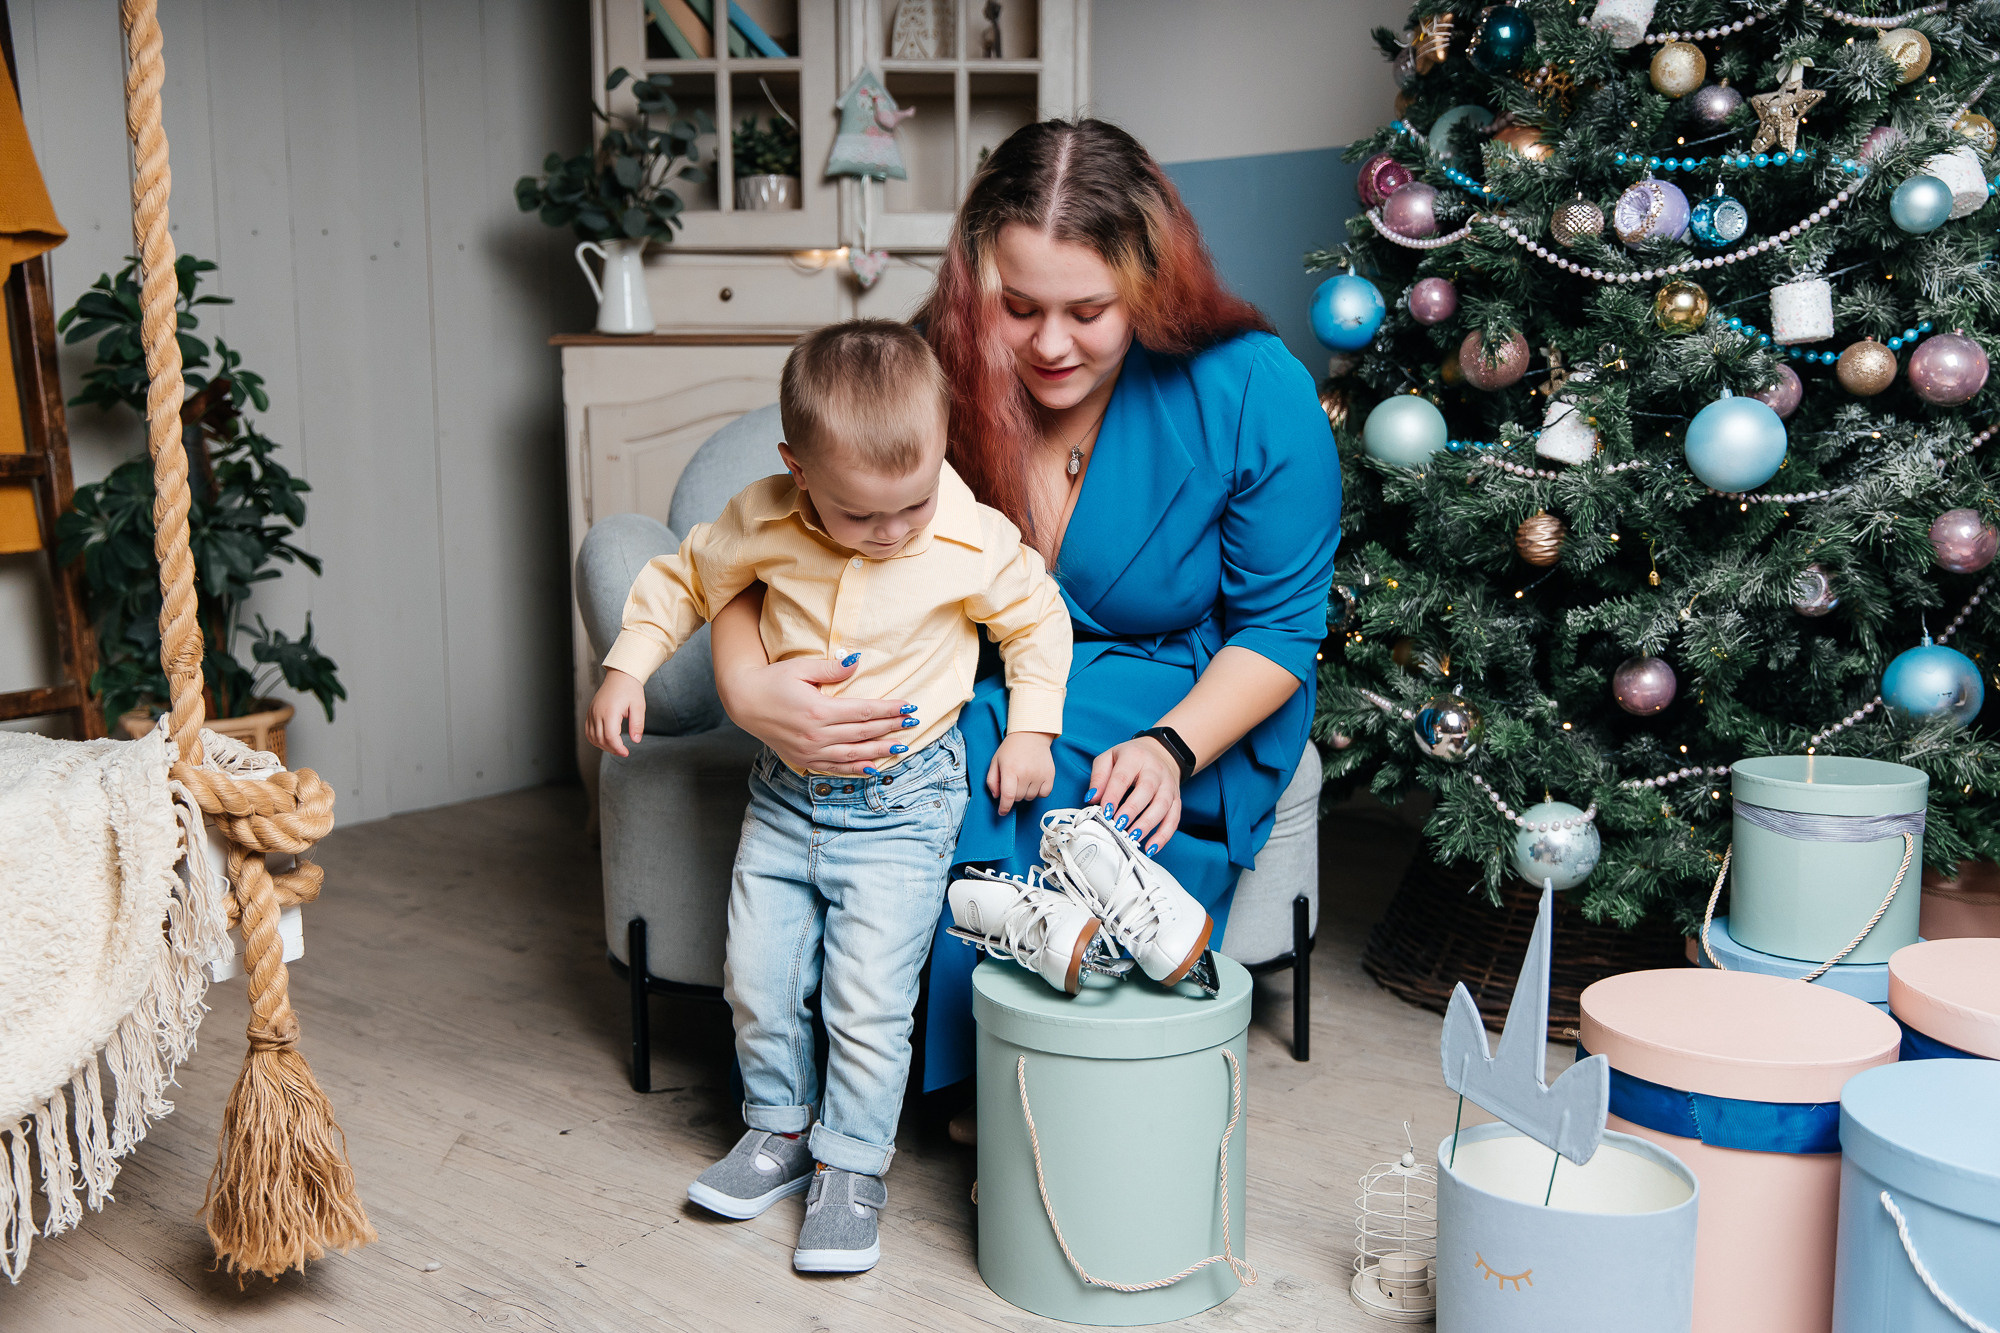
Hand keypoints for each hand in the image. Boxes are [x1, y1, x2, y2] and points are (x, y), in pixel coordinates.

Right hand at [586, 668, 646, 757]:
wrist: (620, 676)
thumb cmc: (630, 689)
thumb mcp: (639, 706)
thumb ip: (637, 724)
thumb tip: (636, 740)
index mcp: (610, 711)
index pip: (610, 737)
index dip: (618, 748)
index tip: (626, 753)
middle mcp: (597, 712)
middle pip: (600, 739)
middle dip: (612, 749)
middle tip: (623, 752)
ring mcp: (592, 712)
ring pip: (592, 737)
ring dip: (603, 746)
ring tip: (615, 747)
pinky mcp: (590, 712)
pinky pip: (588, 731)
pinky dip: (595, 739)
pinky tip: (605, 741)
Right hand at [715, 654, 915, 775]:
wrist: (744, 701)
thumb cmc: (773, 680)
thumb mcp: (801, 667)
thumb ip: (831, 669)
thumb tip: (857, 661)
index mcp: (819, 710)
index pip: (864, 711)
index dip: (889, 710)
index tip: (909, 707)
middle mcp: (817, 734)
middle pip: (864, 733)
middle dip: (891, 728)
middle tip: (914, 723)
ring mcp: (810, 750)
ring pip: (854, 754)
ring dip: (880, 751)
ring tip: (902, 748)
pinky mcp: (803, 759)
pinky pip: (835, 768)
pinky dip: (855, 770)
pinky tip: (873, 769)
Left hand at [987, 731, 1054, 814]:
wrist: (1031, 735)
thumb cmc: (1012, 748)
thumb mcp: (995, 761)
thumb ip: (992, 780)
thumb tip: (997, 796)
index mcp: (1010, 769)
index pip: (1008, 796)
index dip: (1004, 808)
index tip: (1002, 812)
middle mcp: (1026, 773)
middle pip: (1018, 798)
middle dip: (1013, 794)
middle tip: (1014, 781)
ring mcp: (1039, 775)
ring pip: (1030, 797)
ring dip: (1025, 792)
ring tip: (1024, 778)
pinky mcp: (1050, 775)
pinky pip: (1044, 794)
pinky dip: (1038, 792)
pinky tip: (1034, 782)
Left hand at [1086, 737, 1181, 854]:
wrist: (1161, 753)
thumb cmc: (1130, 759)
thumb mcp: (1109, 758)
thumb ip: (1099, 777)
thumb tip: (1092, 798)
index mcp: (1135, 758)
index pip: (1122, 777)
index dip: (1113, 795)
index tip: (1105, 812)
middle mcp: (1155, 771)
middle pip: (1146, 791)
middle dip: (1132, 810)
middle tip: (1118, 826)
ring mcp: (1168, 786)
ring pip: (1162, 806)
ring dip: (1147, 825)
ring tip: (1132, 838)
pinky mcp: (1176, 800)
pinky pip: (1173, 819)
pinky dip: (1163, 836)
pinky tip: (1151, 848)